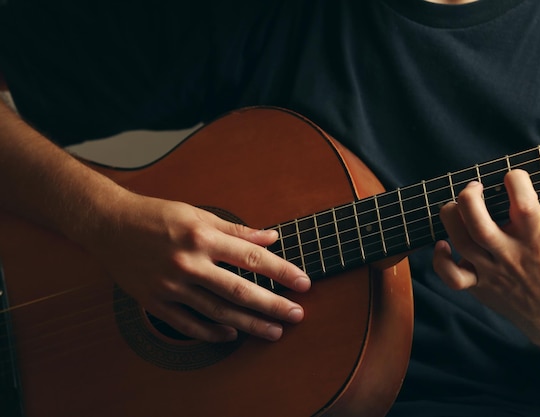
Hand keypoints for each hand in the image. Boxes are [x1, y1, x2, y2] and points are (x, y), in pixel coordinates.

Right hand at [83, 192, 310, 342]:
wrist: (109, 226)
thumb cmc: (156, 216)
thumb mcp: (198, 214)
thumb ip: (236, 229)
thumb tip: (271, 237)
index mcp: (201, 236)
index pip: (251, 257)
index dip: (281, 271)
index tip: (303, 283)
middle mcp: (188, 262)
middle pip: (239, 290)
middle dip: (272, 305)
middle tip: (297, 315)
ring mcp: (170, 286)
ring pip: (217, 311)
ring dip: (249, 324)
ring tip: (273, 331)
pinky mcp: (155, 301)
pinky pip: (188, 324)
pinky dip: (211, 332)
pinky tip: (232, 335)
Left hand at [432, 169, 539, 342]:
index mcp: (535, 239)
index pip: (525, 208)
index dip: (516, 183)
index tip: (512, 176)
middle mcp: (510, 254)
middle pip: (480, 227)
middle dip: (470, 200)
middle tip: (474, 187)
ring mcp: (491, 271)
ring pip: (462, 243)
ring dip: (451, 219)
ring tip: (455, 205)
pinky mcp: (477, 285)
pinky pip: (452, 277)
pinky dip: (440, 261)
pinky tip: (443, 244)